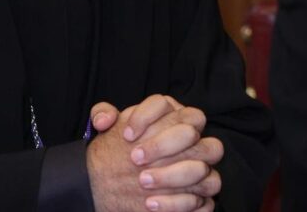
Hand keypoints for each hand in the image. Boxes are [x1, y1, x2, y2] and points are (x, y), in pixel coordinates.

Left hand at [87, 97, 221, 211]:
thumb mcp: (110, 132)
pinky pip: (203, 199)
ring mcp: (202, 166)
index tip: (126, 135)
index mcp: (171, 116)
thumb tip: (104, 120)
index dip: (147, 116)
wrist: (128, 186)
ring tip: (142, 181)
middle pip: (190, 132)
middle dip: (162, 145)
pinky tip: (151, 204)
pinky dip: (178, 202)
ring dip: (173, 175)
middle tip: (135, 158)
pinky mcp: (202, 196)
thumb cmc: (124, 153)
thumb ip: (103, 115)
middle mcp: (192, 138)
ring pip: (202, 166)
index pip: (166, 104)